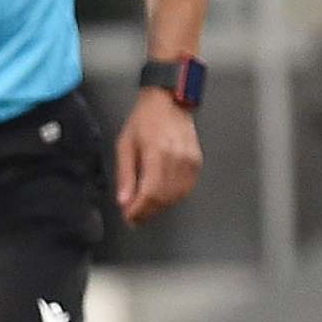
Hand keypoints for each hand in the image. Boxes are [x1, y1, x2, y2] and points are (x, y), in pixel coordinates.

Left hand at [115, 90, 201, 223]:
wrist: (168, 103)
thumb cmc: (143, 121)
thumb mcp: (125, 145)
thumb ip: (125, 175)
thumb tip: (124, 201)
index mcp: (157, 153)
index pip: (151, 192)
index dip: (139, 210)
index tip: (128, 218)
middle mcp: (178, 159)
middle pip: (164, 197)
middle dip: (148, 212)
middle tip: (134, 218)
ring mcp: (191, 161)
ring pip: (177, 196)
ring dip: (160, 207)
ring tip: (144, 210)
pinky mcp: (197, 163)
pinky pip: (186, 188)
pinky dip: (173, 198)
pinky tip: (160, 199)